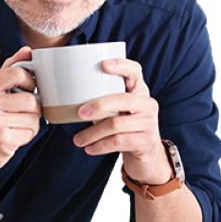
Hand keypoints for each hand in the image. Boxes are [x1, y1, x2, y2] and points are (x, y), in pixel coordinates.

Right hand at [0, 46, 41, 181]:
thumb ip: (7, 71)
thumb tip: (27, 50)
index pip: (18, 72)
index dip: (30, 81)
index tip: (28, 89)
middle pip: (31, 98)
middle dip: (33, 108)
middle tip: (21, 114)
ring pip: (34, 117)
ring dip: (30, 124)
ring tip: (14, 127)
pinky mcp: (2, 140)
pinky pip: (30, 133)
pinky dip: (26, 137)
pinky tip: (12, 138)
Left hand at [72, 58, 172, 184]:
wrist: (147, 157)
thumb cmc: (126, 129)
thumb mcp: (118, 112)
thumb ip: (104, 102)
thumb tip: (71, 100)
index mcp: (139, 91)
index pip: (135, 71)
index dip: (121, 65)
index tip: (104, 64)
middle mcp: (147, 104)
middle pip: (123, 100)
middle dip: (99, 105)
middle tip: (80, 113)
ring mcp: (149, 123)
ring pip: (117, 124)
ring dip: (93, 133)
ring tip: (78, 140)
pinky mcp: (146, 142)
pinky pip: (119, 142)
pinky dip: (100, 146)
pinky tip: (90, 148)